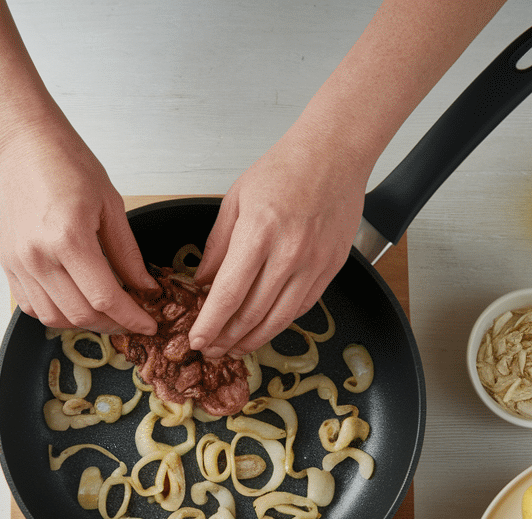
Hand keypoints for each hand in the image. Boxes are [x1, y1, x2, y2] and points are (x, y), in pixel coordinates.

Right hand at [0, 124, 156, 333]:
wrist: (23, 145)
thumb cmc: (67, 164)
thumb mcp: (110, 205)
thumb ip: (127, 253)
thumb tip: (145, 288)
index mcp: (69, 238)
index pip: (105, 298)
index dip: (132, 317)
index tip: (148, 324)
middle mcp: (39, 256)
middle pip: (81, 315)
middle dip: (113, 324)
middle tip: (132, 319)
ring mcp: (19, 263)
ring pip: (54, 318)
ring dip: (84, 323)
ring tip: (105, 313)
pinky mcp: (7, 263)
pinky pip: (31, 306)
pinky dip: (55, 313)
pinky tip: (74, 302)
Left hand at [187, 133, 366, 356]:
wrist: (333, 155)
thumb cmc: (285, 169)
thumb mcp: (235, 200)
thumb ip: (217, 245)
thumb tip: (202, 281)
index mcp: (258, 233)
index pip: (228, 294)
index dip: (210, 323)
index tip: (197, 339)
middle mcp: (288, 253)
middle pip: (252, 313)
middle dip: (227, 338)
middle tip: (212, 350)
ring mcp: (313, 263)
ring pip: (279, 318)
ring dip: (253, 339)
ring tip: (235, 348)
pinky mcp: (330, 268)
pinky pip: (302, 307)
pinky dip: (280, 323)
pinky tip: (264, 329)